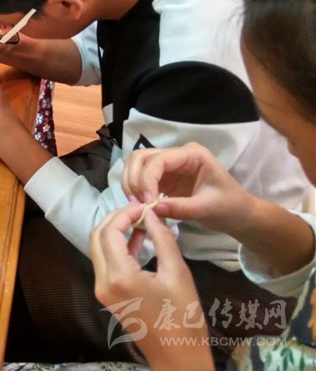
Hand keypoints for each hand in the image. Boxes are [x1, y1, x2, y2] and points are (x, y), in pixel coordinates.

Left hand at [90, 205, 212, 370]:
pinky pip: (106, 262)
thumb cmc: (182, 316)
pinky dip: (117, 247)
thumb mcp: (177, 273)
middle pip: (98, 236)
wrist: (177, 356)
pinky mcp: (107, 294)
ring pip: (99, 248)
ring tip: (141, 221)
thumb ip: (161, 239)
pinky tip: (138, 239)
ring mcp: (102, 289)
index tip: (144, 205)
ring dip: (115, 231)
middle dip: (116, 219)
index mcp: (118, 275)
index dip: (125, 213)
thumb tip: (151, 213)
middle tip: (140, 210)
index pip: (110, 231)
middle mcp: (103, 281)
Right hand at [122, 143, 251, 233]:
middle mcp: (177, 155)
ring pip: (136, 165)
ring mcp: (168, 165)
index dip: (147, 179)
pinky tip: (141, 205)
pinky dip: (135, 190)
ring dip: (131, 183)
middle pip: (141, 157)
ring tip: (137, 204)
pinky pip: (140, 177)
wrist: (239, 215)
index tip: (147, 203)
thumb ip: (181, 208)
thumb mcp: (208, 208)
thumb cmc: (229, 207)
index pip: (158, 160)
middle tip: (137, 203)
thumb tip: (152, 209)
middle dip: (134, 179)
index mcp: (192, 155)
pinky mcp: (163, 178)